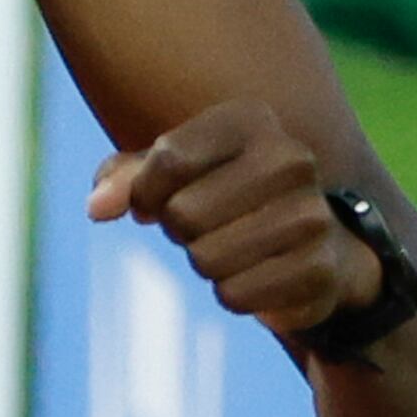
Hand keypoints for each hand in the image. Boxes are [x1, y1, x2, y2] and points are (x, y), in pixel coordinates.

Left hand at [90, 99, 384, 337]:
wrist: (312, 240)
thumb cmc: (220, 193)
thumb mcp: (167, 171)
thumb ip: (124, 178)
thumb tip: (97, 208)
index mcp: (250, 121)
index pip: (168, 159)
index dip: (143, 191)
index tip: (152, 199)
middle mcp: (290, 160)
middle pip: (183, 214)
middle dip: (176, 229)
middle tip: (201, 225)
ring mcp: (312, 216)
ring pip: (206, 258)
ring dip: (203, 262)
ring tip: (230, 246)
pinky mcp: (319, 269)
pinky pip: (234, 295)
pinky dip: (230, 293)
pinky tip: (255, 274)